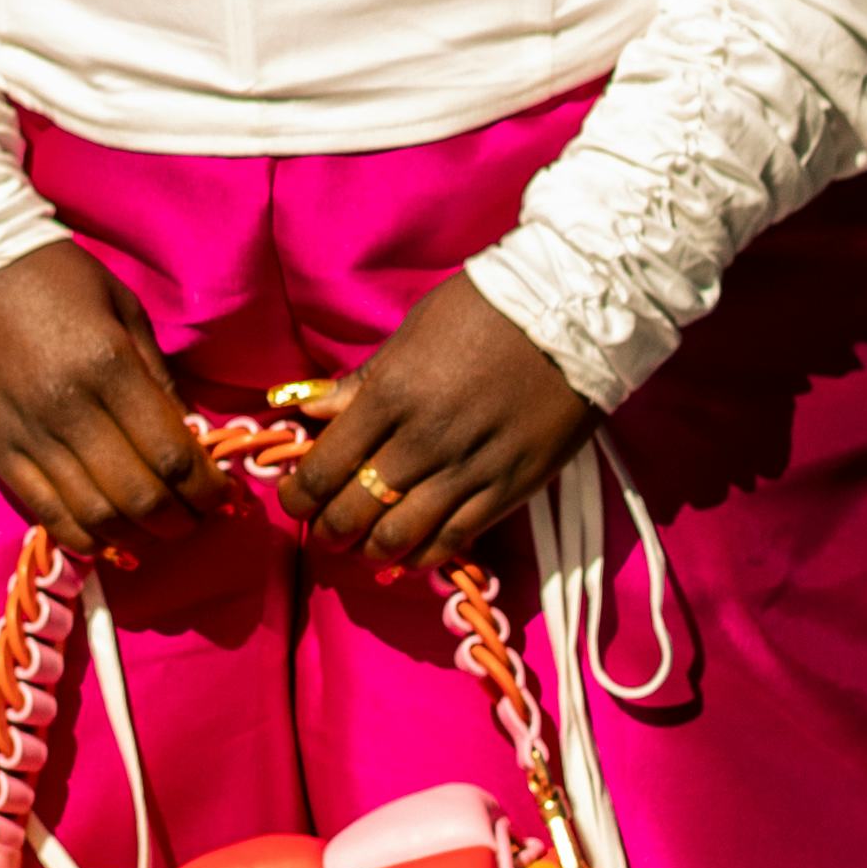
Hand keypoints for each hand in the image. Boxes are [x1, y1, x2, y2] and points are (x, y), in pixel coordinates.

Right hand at [0, 243, 221, 558]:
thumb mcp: (120, 305)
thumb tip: (189, 434)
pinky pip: (47, 514)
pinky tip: (109, 537)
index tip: (221, 494)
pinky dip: (85, 538)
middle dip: (181, 520)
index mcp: (108, 366)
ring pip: (96, 516)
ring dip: (138, 537)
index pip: (171, 454)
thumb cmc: (49, 277)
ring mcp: (29, 438)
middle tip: (197, 518)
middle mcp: (70, 411)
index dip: (205, 488)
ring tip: (158, 531)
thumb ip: (157, 373)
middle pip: (139, 496)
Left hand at [275, 274, 595, 571]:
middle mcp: (421, 441)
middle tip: (325, 530)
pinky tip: (409, 554)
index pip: (323, 468)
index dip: (298, 496)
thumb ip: (360, 382)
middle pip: (353, 511)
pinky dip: (422, 556)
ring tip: (363, 547)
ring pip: (398, 537)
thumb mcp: (411, 333)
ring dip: (370, 550)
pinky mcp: (508, 490)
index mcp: (389, 395)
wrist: (572, 315)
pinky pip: (452, 540)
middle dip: (328, 531)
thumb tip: (309, 412)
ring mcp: (466, 470)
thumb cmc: (484, 311)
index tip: (294, 500)